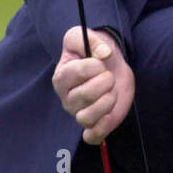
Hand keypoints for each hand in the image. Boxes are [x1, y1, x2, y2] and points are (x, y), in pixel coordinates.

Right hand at [52, 26, 134, 144]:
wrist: (110, 66)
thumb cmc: (94, 52)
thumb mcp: (86, 36)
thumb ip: (91, 38)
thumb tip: (103, 54)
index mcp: (61, 77)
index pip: (77, 73)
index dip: (95, 65)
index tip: (100, 62)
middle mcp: (67, 98)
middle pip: (85, 95)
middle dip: (105, 82)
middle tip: (108, 77)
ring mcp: (79, 113)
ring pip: (87, 118)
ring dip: (106, 102)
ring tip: (110, 92)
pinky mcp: (95, 125)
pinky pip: (92, 137)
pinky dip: (102, 128)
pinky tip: (109, 114)